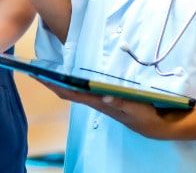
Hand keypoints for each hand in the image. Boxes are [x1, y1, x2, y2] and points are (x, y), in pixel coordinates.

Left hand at [36, 81, 195, 140]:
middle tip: (33, 69)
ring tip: (46, 71)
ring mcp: (101, 101)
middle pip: (67, 91)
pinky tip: (69, 77)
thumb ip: (122, 103)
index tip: (37, 74)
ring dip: (59, 82)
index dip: (53, 84)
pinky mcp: (107, 100)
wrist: (162, 126)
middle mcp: (96, 102)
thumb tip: (104, 96)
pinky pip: (85, 90)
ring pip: (75, 91)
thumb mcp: (137, 109)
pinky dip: (73, 83)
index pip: (71, 92)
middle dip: (50, 81)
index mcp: (100, 103)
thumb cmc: (148, 116)